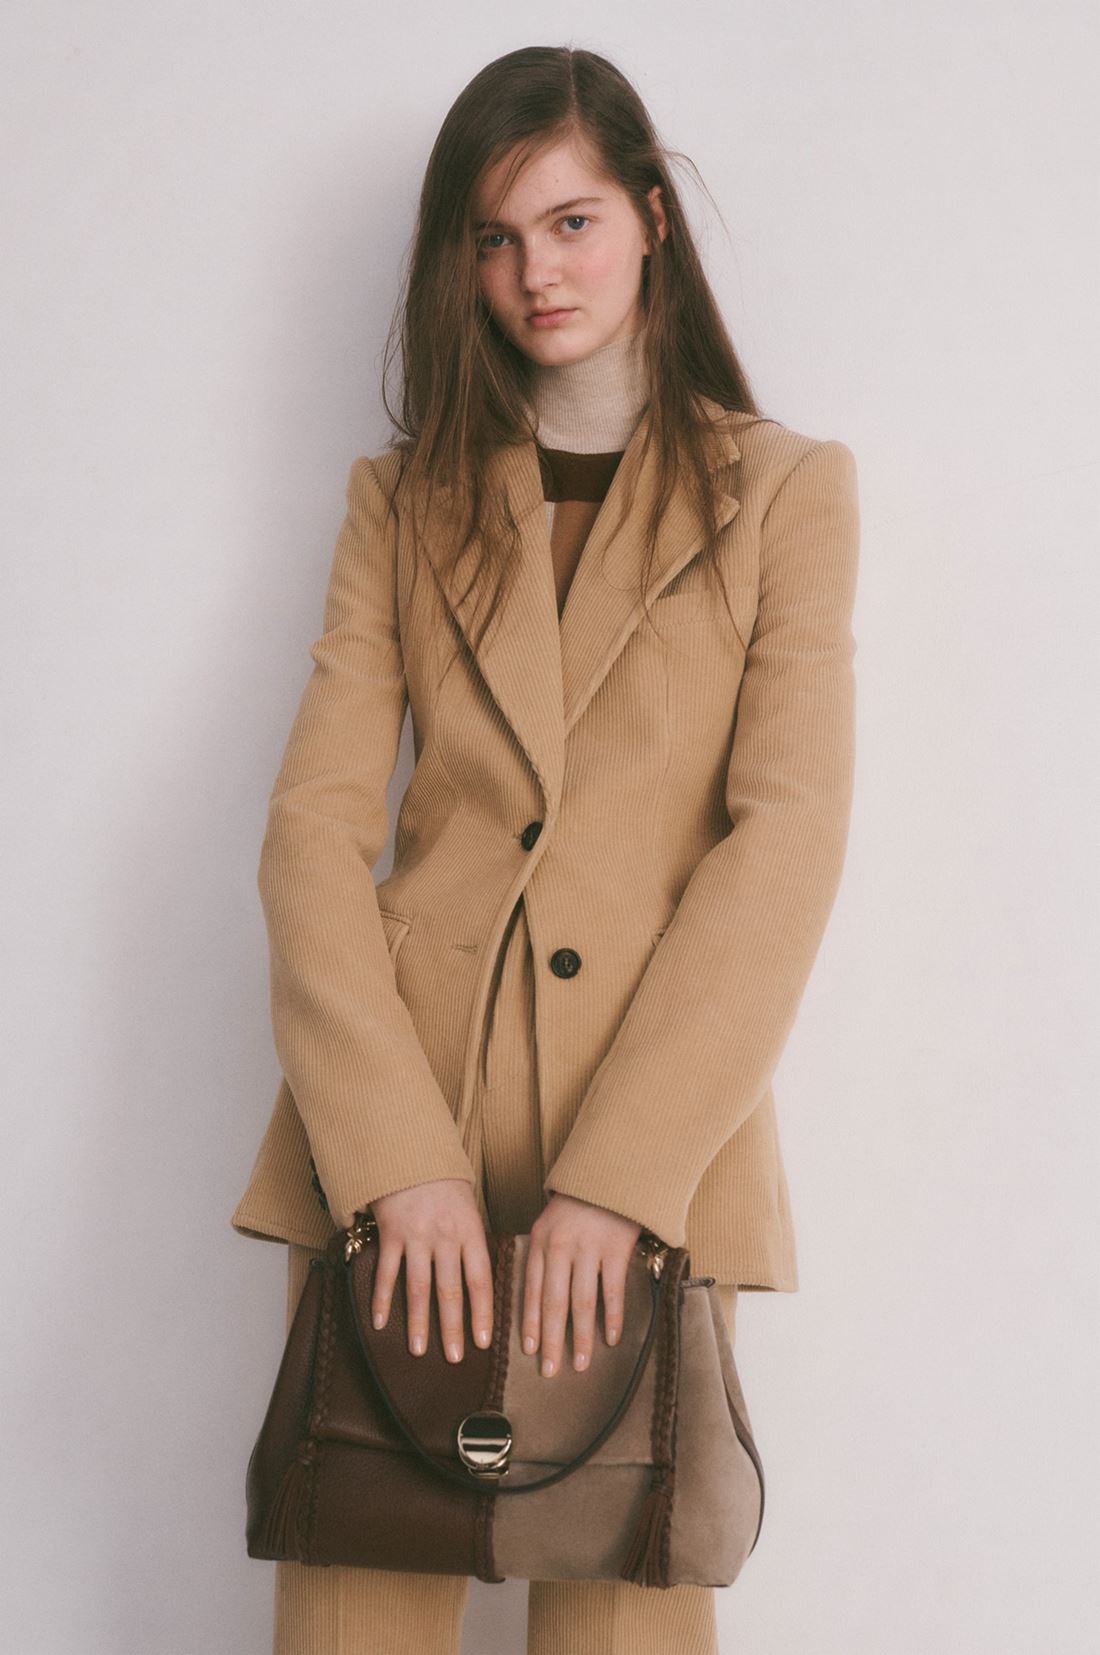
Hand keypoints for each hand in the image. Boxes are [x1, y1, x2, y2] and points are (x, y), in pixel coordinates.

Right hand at [369, 1179, 492, 1364]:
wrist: (412, 1153)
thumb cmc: (444, 1183)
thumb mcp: (469, 1208)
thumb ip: (472, 1242)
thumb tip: (480, 1282)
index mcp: (470, 1231)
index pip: (480, 1280)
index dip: (482, 1314)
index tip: (483, 1343)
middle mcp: (445, 1237)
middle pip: (451, 1290)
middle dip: (453, 1328)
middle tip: (455, 1358)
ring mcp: (417, 1236)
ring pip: (419, 1287)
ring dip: (419, 1322)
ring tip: (419, 1351)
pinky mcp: (391, 1233)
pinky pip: (387, 1272)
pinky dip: (383, 1299)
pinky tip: (380, 1323)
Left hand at [521, 1192, 642, 1376]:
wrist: (610, 1175)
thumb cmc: (578, 1205)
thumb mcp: (549, 1225)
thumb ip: (542, 1258)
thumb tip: (533, 1302)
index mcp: (540, 1242)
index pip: (530, 1290)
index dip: (529, 1323)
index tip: (528, 1351)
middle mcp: (561, 1247)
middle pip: (553, 1303)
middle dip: (550, 1341)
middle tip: (548, 1372)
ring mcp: (589, 1248)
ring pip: (581, 1303)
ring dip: (580, 1337)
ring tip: (579, 1364)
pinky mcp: (616, 1249)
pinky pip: (612, 1291)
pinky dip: (611, 1317)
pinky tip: (610, 1338)